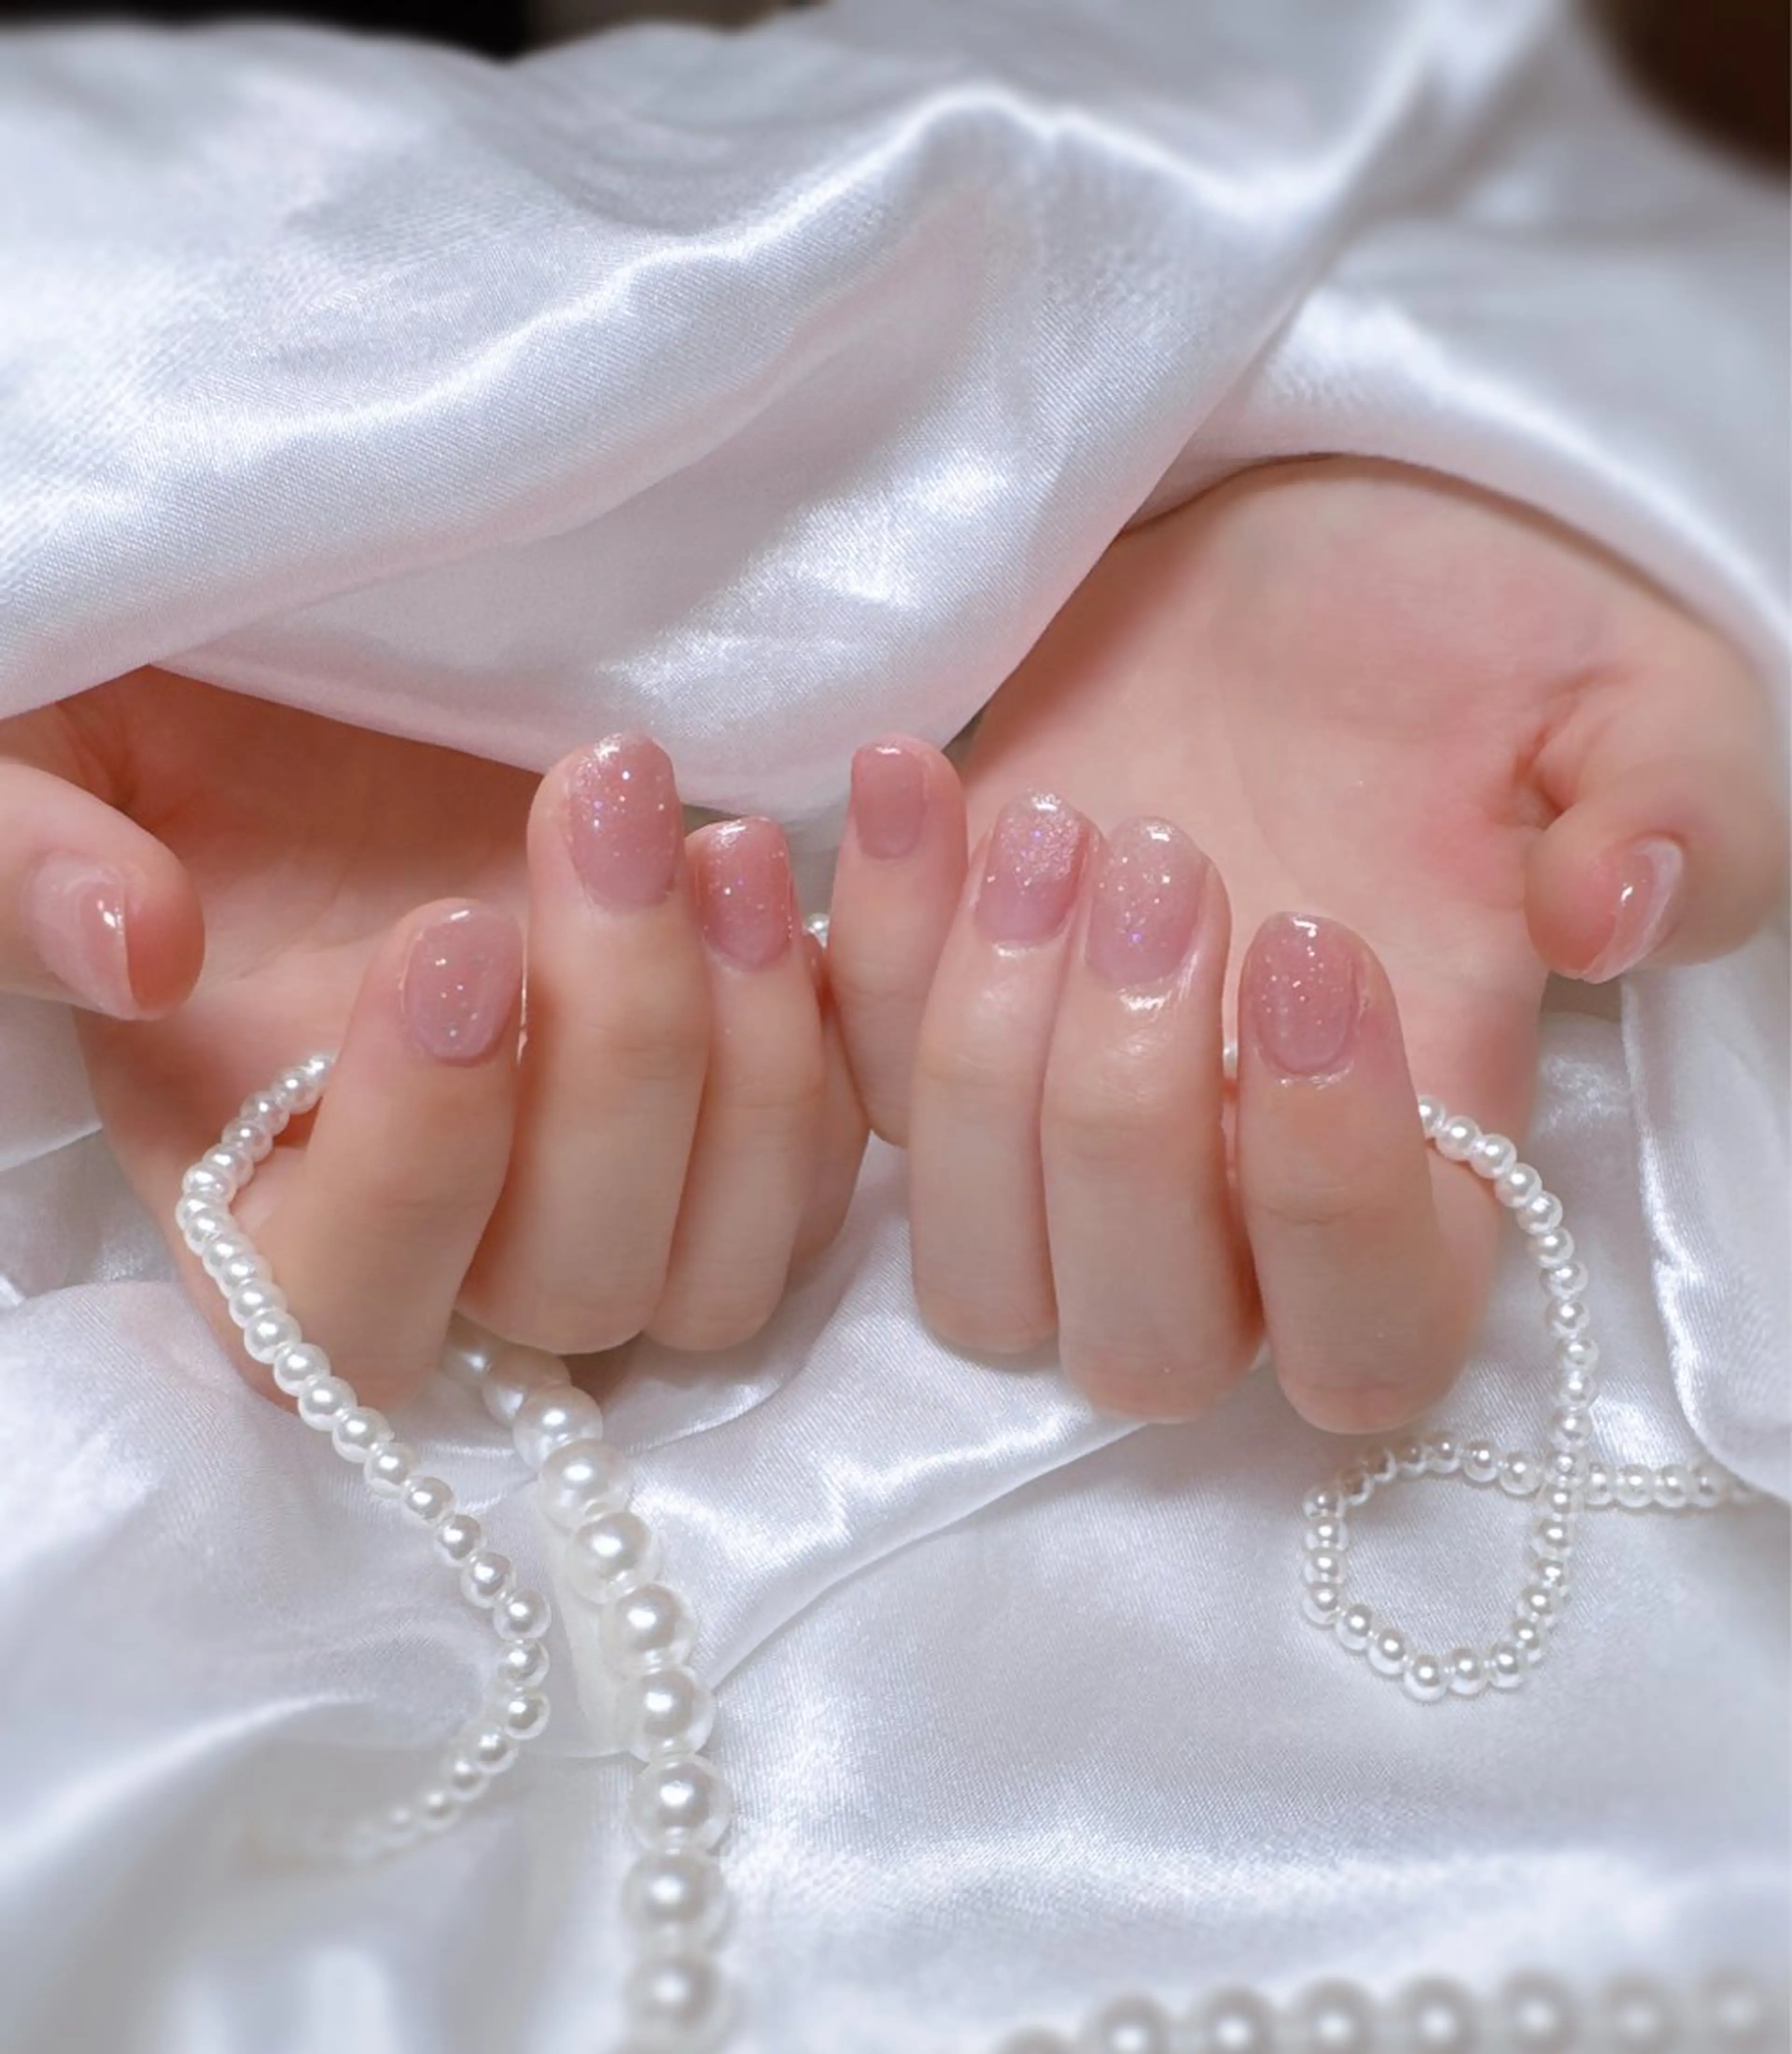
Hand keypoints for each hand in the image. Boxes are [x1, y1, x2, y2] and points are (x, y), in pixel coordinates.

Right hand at [0, 671, 864, 1401]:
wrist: (349, 663)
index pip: (342, 1307)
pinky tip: (868, 834)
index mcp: (258, 1190)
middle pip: (580, 1284)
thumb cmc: (167, 723)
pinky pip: (848, 1142)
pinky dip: (872, 1012)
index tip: (453, 930)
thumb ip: (18, 863)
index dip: (418, 1159)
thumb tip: (136, 948)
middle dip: (616, 1057)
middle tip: (604, 808)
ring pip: (733, 1254)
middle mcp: (456, 1226)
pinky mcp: (742, 1090)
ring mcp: (615, 1173)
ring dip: (756, 1054)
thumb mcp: (33, 756)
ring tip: (728, 841)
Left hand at [825, 461, 1784, 1428]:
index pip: (1369, 1338)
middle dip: (1129, 1126)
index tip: (1314, 945)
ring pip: (973, 1273)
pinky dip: (862, 944)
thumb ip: (1683, 817)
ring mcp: (1065, 1131)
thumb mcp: (1637, 690)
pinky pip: (843, 1085)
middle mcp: (1228, 1191)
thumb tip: (1610, 915)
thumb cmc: (1480, 641)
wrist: (1301, 562)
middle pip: (1140, 1346)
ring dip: (987, 1058)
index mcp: (1419, 1154)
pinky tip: (915, 772)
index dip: (1328, 1197)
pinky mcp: (933, 1033)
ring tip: (1058, 824)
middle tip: (1169, 861)